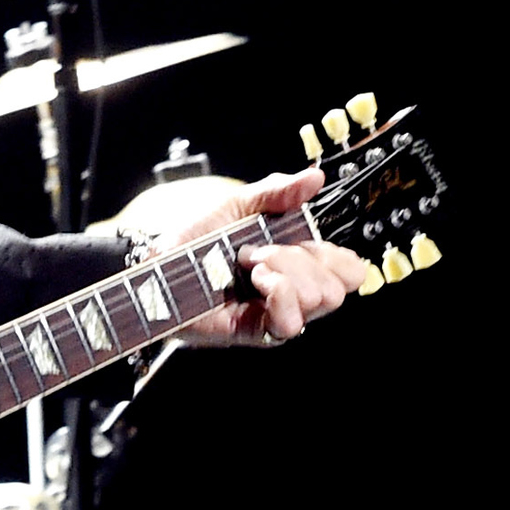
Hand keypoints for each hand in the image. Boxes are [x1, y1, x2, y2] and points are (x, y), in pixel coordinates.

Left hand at [154, 168, 369, 345]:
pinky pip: (291, 323)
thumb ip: (279, 191)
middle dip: (302, 258)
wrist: (159, 258)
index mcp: (299, 264)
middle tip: (260, 250)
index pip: (350, 272)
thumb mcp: (241, 203)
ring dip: (286, 271)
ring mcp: (277, 314)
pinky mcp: (258, 332)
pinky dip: (279, 294)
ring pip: (320, 299)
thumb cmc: (196, 236)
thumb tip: (315, 177)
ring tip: (250, 264)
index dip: (337, 256)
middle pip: (338, 286)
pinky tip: (256, 282)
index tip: (303, 239)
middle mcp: (293, 293)